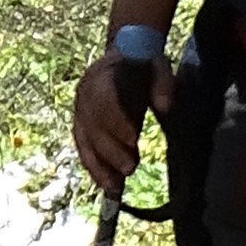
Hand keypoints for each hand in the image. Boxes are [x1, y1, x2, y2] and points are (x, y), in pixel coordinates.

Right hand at [72, 47, 165, 187]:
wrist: (124, 58)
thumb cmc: (143, 65)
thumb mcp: (159, 66)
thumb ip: (163, 83)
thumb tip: (166, 105)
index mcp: (104, 74)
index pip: (104, 99)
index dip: (115, 120)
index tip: (132, 140)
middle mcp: (85, 92)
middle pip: (92, 125)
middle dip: (109, 149)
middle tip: (129, 168)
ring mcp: (80, 109)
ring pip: (83, 140)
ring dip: (98, 165)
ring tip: (114, 187)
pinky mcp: (80, 124)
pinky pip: (83, 148)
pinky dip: (93, 167)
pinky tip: (105, 184)